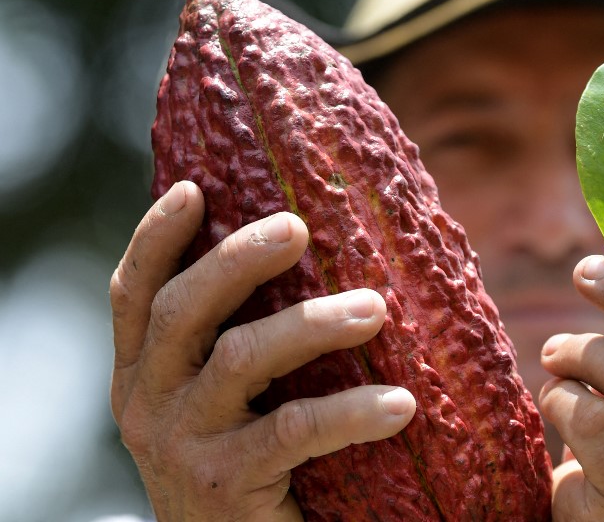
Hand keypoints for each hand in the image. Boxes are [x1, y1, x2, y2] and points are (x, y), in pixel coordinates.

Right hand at [109, 181, 416, 520]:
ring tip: (375, 308)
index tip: (196, 189)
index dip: (156, 237)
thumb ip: (235, 339)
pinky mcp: (225, 485)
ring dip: (312, 324)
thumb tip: (306, 255)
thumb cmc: (242, 461)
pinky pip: (292, 430)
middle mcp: (149, 401)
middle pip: (180, 310)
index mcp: (143, 371)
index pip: (132, 293)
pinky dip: (349, 413)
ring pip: (241, 358)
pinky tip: (400, 404)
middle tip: (298, 227)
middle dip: (237, 259)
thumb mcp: (219, 399)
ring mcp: (182, 443)